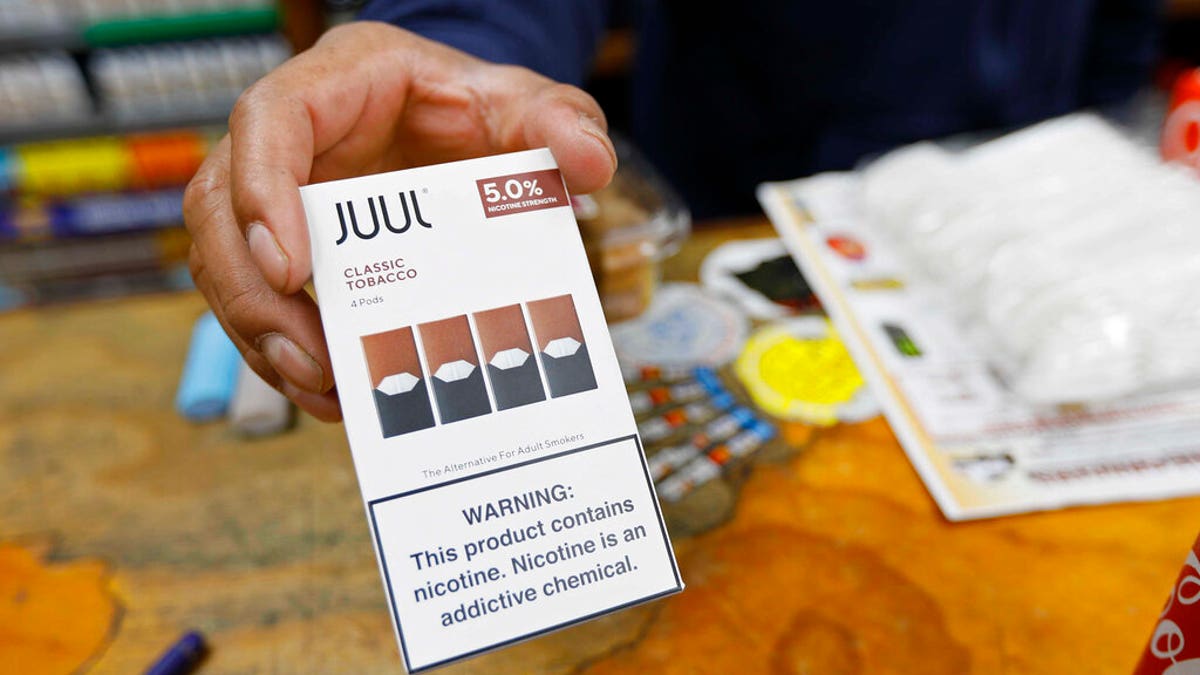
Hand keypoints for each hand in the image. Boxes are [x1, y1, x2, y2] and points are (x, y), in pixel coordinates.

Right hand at [184, 22, 615, 420]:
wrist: (466, 133)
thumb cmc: (482, 109)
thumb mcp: (529, 105)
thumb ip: (561, 121)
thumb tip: (588, 163)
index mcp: (339, 83)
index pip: (270, 120)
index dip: (262, 192)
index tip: (289, 268)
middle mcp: (292, 138)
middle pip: (219, 205)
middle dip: (251, 291)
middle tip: (309, 360)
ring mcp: (280, 194)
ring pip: (226, 261)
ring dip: (262, 333)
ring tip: (324, 391)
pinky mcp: (290, 245)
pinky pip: (259, 298)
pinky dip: (284, 349)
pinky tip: (331, 394)